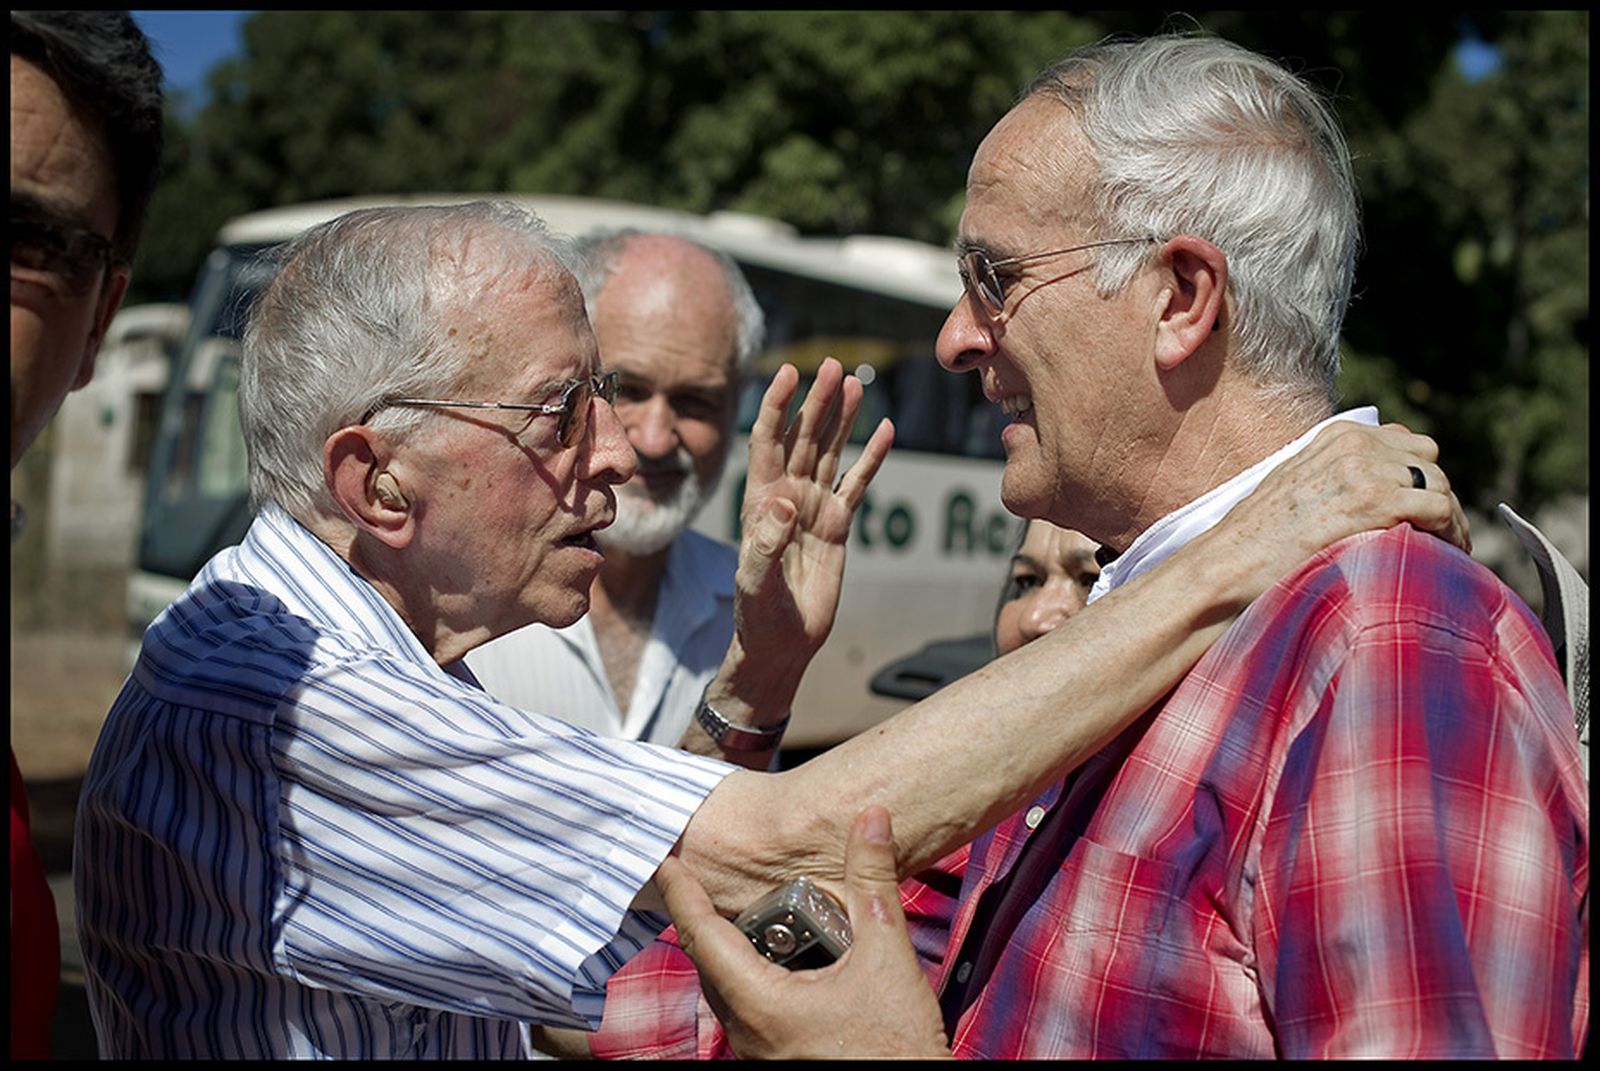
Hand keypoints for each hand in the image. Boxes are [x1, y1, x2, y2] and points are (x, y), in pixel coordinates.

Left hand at [657, 806, 950, 1058]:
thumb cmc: (897, 1046)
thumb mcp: (887, 955)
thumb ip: (872, 882)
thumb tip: (870, 821)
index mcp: (761, 1003)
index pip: (702, 935)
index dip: (682, 893)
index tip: (667, 861)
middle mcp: (748, 1032)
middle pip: (710, 961)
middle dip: (707, 916)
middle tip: (706, 878)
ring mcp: (759, 1051)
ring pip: (728, 988)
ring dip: (735, 949)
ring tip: (755, 914)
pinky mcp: (775, 1059)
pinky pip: (748, 1010)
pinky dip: (754, 975)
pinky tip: (785, 960)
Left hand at [730, 358, 893, 687]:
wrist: (781, 644)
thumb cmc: (758, 617)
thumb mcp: (755, 583)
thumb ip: (765, 544)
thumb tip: (784, 504)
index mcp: (761, 502)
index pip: (767, 442)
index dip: (778, 406)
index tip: (789, 372)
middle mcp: (786, 496)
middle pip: (802, 438)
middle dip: (816, 401)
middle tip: (832, 365)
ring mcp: (813, 508)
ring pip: (830, 452)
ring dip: (841, 419)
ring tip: (854, 383)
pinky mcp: (837, 525)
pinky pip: (856, 484)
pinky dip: (871, 458)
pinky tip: (885, 431)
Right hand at [1210, 420, 1470, 589]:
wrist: (1234, 560)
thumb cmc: (1258, 535)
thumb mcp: (1299, 483)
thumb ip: (1340, 471)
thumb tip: (1385, 479)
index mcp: (1339, 435)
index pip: (1408, 445)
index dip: (1420, 479)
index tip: (1423, 511)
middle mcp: (1357, 444)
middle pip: (1430, 463)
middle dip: (1438, 498)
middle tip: (1442, 535)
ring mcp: (1367, 470)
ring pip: (1440, 486)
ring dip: (1450, 520)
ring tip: (1448, 549)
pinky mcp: (1376, 502)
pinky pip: (1439, 509)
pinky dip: (1450, 532)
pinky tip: (1445, 554)